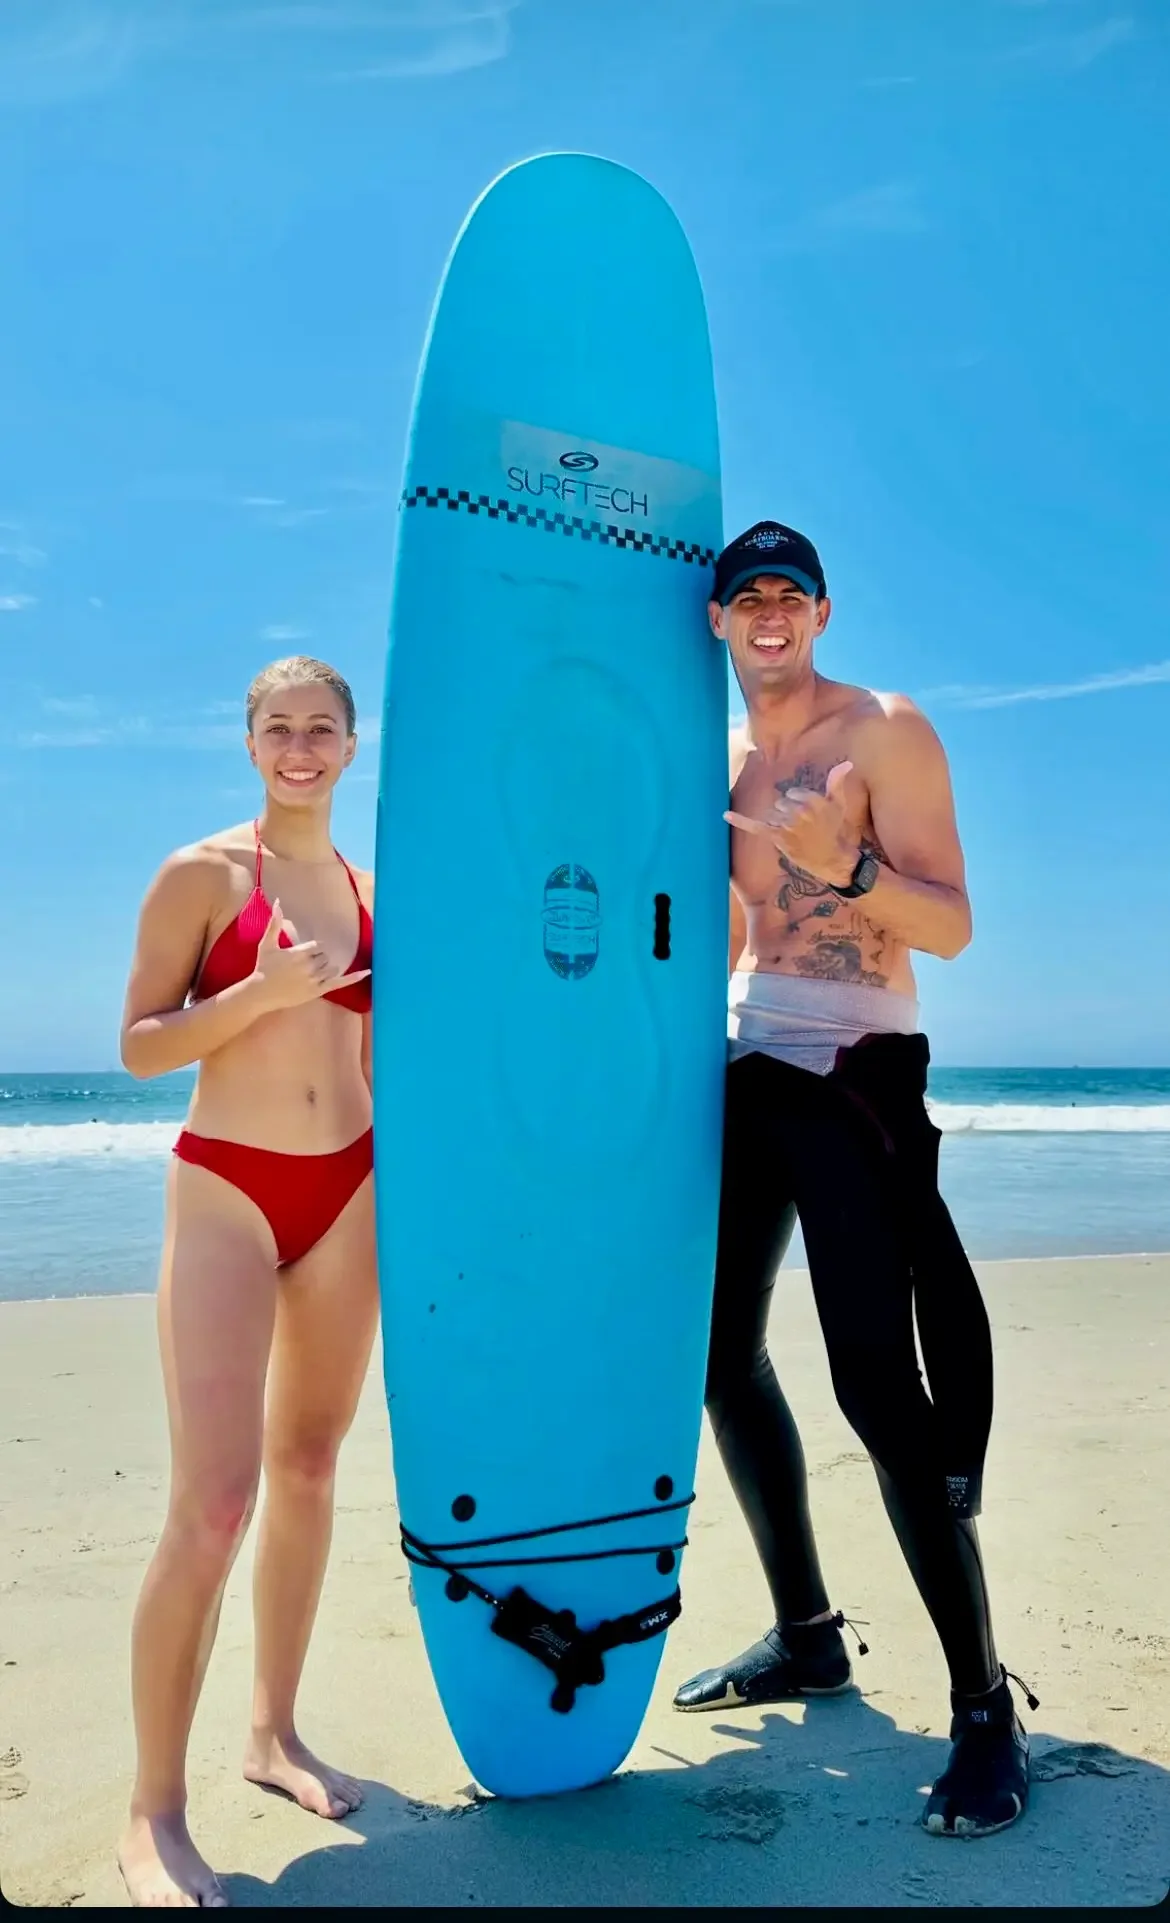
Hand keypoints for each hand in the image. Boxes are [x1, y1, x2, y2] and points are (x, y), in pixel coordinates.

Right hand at [248, 900, 370, 1011]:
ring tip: (311, 973)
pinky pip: (340, 983)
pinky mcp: (317, 991)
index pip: (318, 946)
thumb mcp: (267, 943)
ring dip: (326, 968)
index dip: (311, 950)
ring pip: (332, 968)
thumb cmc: (263, 966)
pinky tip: (367, 971)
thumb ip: (275, 923)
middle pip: (325, 957)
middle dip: (317, 959)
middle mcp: (309, 966)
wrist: (260, 993)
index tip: (301, 956)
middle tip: (303, 966)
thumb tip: (278, 902)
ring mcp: (314, 980)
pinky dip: (354, 977)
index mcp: (299, 953)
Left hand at [725, 760, 858, 886]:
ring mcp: (786, 824)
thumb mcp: (838, 803)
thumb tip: (846, 763)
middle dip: (789, 812)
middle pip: (781, 802)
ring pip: (772, 813)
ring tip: (796, 834)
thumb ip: (837, 781)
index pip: (793, 792)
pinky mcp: (777, 837)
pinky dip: (740, 821)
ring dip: (780, 822)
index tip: (811, 816)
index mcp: (812, 799)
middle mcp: (798, 811)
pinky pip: (755, 826)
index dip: (800, 802)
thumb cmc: (834, 829)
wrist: (831, 857)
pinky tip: (725, 815)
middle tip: (804, 827)